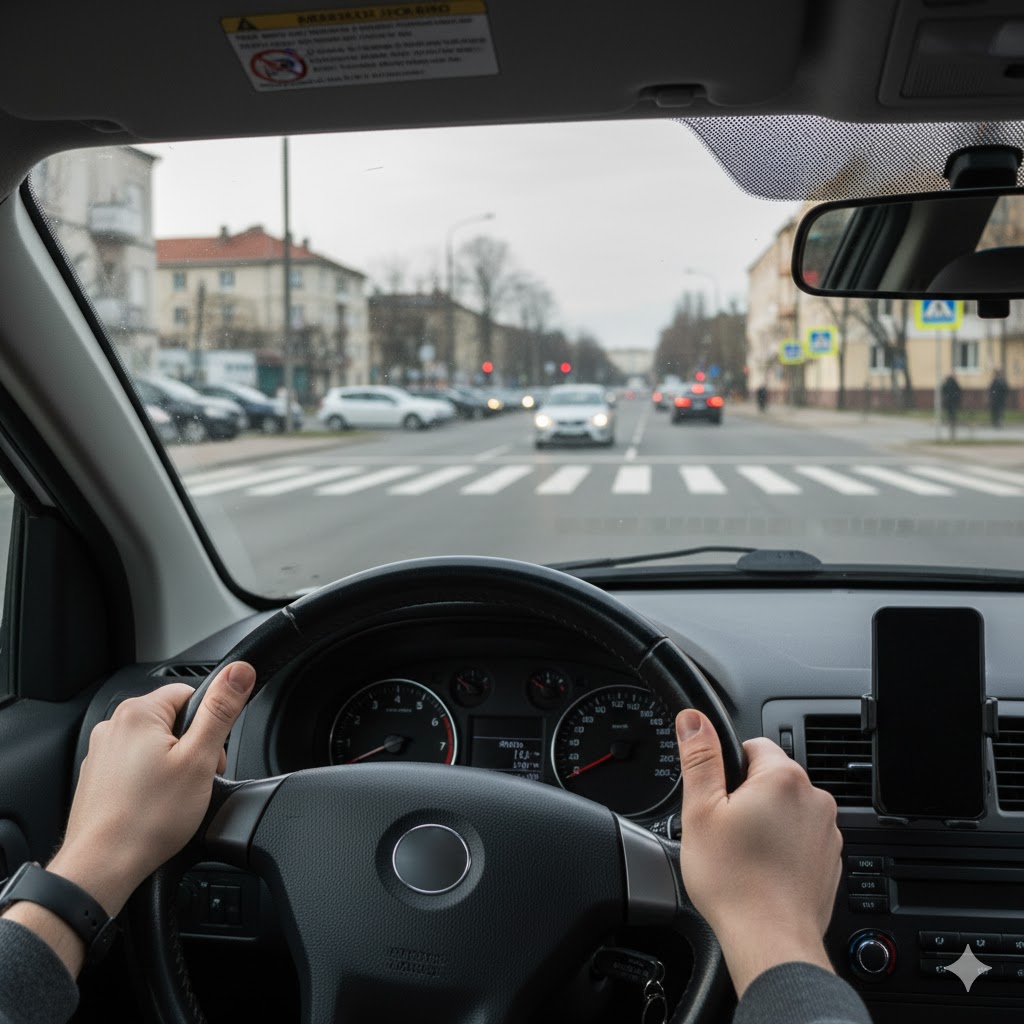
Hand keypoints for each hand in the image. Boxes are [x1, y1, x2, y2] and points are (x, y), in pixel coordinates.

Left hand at [48, 661, 255, 916]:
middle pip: (173, 721)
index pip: (191, 694)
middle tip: (195, 782)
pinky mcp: (97, 778)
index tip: (209, 756)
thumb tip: (240, 671)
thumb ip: (221, 710)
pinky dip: (150, 782)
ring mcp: (102, 753)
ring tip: (173, 799)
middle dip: (192, 748)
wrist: (102, 867)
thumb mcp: (200, 759)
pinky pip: (136, 767)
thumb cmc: (148, 819)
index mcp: (139, 713)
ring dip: (172, 766)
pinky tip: (153, 807)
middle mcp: (114, 726)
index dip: (210, 725)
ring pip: (155, 746)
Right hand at [675, 708, 841, 996]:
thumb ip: (700, 757)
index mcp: (783, 778)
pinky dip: (783, 849)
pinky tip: (761, 872)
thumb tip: (693, 718)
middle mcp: (815, 799)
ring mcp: (828, 832)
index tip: (717, 798)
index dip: (728, 770)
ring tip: (743, 855)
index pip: (753, 745)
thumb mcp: (701, 811)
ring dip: (766, 823)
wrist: (770, 942)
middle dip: (747, 797)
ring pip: (787, 810)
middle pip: (771, 779)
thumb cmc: (734, 881)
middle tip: (724, 830)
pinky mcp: (831, 862)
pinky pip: (801, 840)